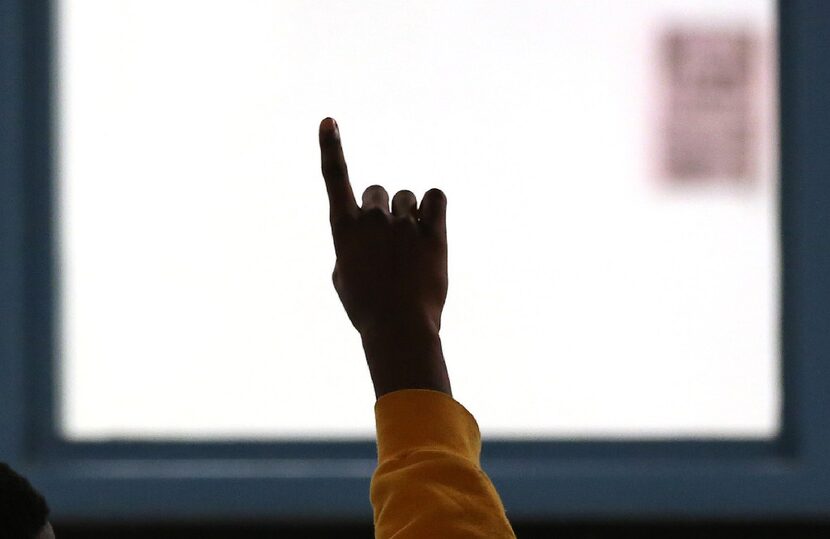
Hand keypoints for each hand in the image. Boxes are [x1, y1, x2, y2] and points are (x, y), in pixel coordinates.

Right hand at [318, 117, 451, 397]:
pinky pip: (436, 198)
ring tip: (410, 250)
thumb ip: (350, 247)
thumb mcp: (344, 279)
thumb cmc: (367, 309)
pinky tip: (431, 225)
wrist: (399, 329)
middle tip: (389, 241)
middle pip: (377, 192)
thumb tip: (364, 235)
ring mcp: (403, 224)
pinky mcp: (433, 232)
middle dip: (381, 209)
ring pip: (407, 199)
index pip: (335, 179)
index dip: (331, 148)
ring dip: (408, 215)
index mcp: (344, 230)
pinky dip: (433, 207)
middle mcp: (372, 220)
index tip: (329, 121)